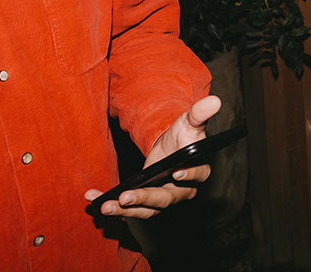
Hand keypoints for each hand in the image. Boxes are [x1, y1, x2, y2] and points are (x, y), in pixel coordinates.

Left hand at [84, 95, 221, 218]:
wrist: (168, 146)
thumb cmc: (182, 135)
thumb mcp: (189, 122)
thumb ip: (200, 114)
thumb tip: (214, 101)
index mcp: (199, 170)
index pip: (197, 176)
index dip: (188, 176)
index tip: (176, 172)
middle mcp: (183, 190)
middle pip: (166, 199)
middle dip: (145, 199)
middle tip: (126, 197)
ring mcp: (164, 199)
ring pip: (147, 210)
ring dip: (125, 210)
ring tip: (106, 206)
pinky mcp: (146, 203)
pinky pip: (131, 208)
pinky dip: (113, 206)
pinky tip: (95, 200)